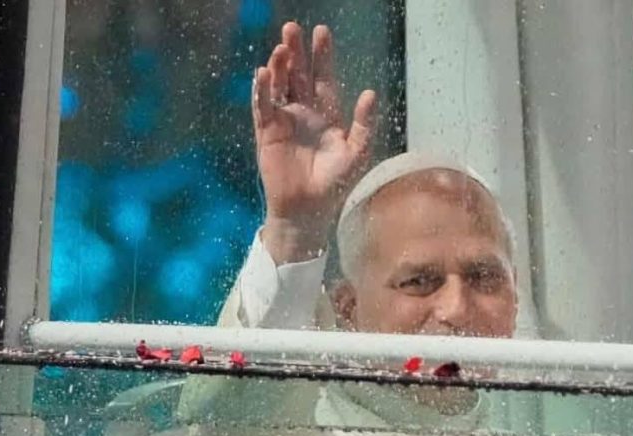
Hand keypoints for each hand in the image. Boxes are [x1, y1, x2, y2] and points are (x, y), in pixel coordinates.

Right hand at [253, 22, 376, 263]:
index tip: (321, 32)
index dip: (322, 56)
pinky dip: (261, 91)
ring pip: (279, 86)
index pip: (323, 79)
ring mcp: (284, 120)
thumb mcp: (356, 153)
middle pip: (298, 75)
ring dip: (278, 66)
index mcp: (326, 115)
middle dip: (296, 52)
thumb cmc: (334, 184)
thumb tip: (370, 92)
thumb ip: (363, 124)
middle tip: (292, 28)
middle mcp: (303, 113)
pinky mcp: (267, 132)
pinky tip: (262, 74)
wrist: (309, 209)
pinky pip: (263, 107)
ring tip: (280, 47)